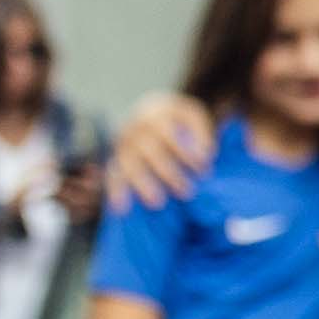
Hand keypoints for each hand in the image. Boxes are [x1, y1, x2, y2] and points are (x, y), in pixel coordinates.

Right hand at [107, 93, 217, 212]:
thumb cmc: (178, 118)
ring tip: (158, 204)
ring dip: (143, 184)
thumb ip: (201, 132)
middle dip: (169, 174)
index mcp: (156, 116)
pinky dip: (116, 190)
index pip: (170, 136)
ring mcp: (123, 143)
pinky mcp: (116, 156)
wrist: (149, 109)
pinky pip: (113, 173)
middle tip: (187, 193)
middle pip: (150, 152)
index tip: (203, 169)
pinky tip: (121, 209)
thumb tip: (205, 156)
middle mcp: (136, 128)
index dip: (186, 153)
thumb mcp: (193, 115)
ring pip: (130, 164)